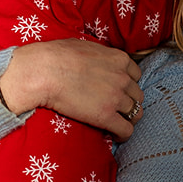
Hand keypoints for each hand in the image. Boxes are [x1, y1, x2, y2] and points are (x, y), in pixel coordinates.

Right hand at [0, 40, 143, 139]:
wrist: (45, 71)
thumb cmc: (57, 55)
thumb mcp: (84, 45)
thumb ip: (98, 54)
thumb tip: (93, 57)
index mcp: (119, 59)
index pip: (135, 75)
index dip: (127, 84)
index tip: (119, 90)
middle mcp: (122, 78)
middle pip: (137, 95)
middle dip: (129, 102)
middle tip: (117, 108)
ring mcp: (116, 98)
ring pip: (136, 113)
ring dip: (128, 119)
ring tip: (118, 123)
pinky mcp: (106, 116)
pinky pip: (126, 130)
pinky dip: (123, 134)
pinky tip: (116, 136)